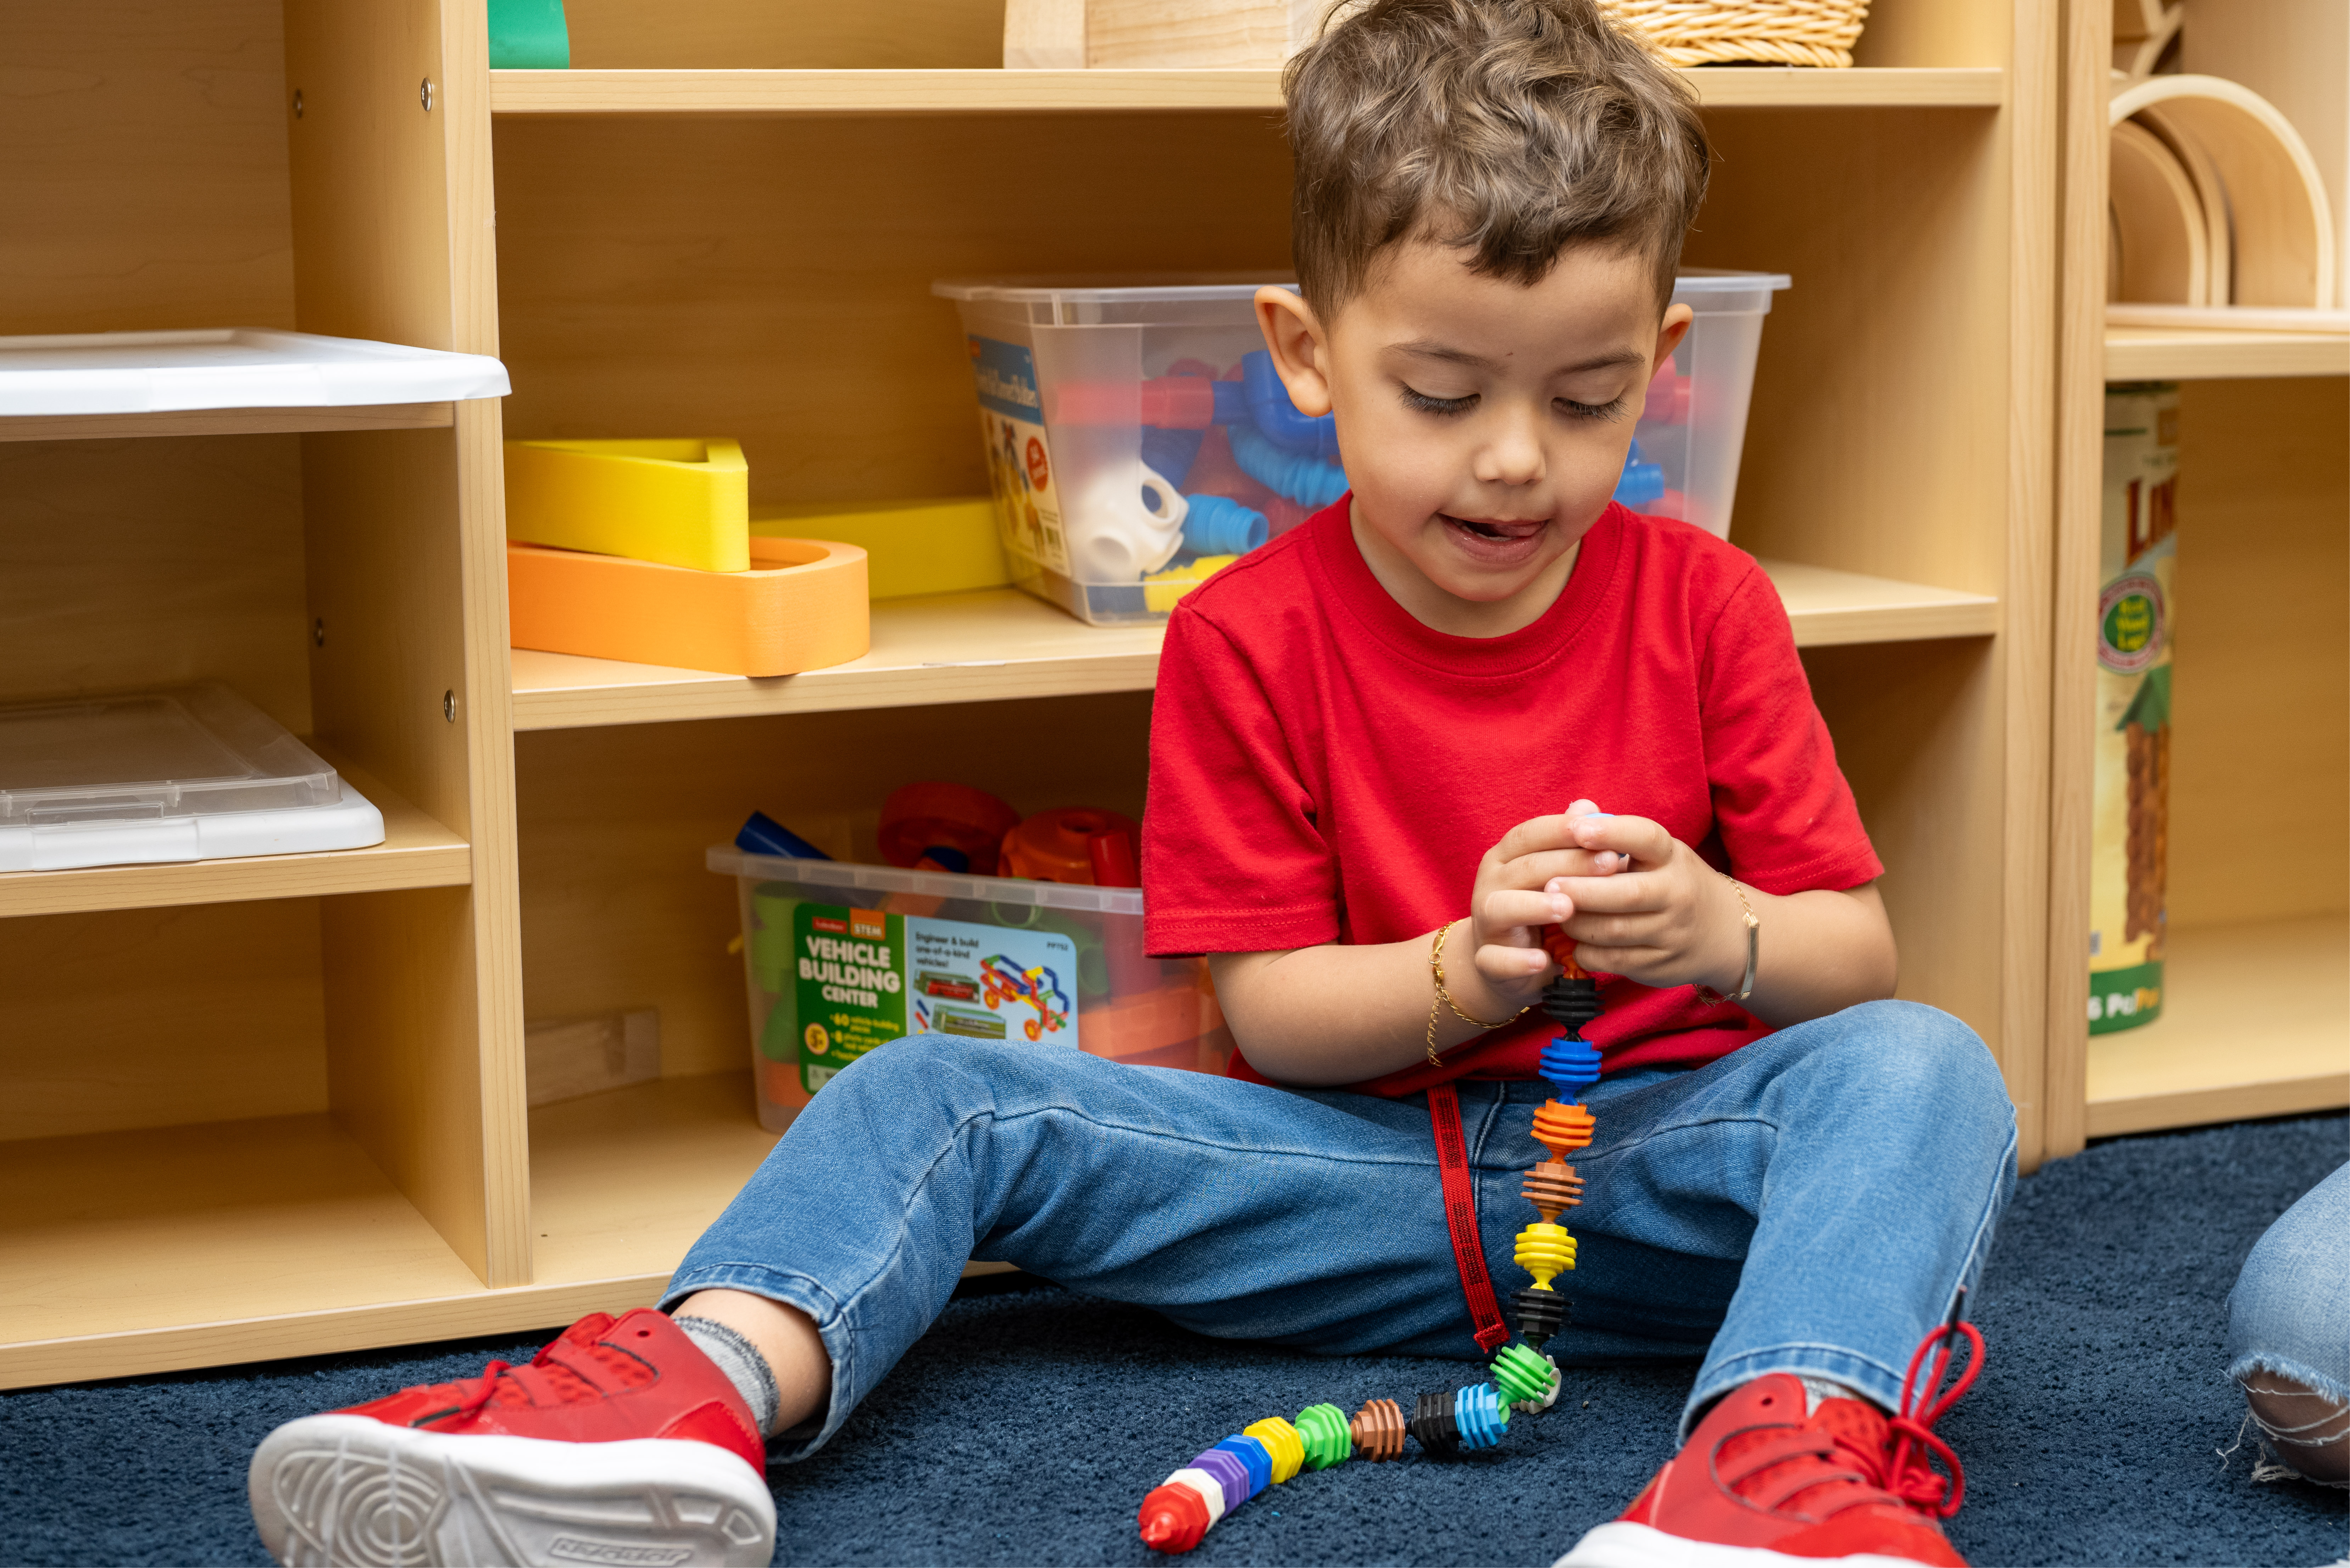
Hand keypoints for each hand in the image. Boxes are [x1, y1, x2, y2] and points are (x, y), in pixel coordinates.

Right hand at [1463, 799, 1631, 1011]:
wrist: (1505, 962)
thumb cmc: (1538, 905)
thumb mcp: (1554, 873)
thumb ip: (1569, 843)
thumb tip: (1587, 806)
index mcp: (1506, 857)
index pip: (1531, 834)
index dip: (1564, 829)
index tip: (1601, 827)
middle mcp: (1490, 884)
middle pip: (1525, 867)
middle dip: (1568, 864)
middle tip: (1611, 864)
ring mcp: (1485, 922)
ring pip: (1501, 907)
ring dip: (1534, 906)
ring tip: (1568, 908)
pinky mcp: (1487, 960)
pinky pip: (1496, 960)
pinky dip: (1517, 960)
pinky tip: (1543, 960)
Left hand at [1548, 814, 1745, 990]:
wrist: (1723, 931)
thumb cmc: (1671, 882)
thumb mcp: (1655, 853)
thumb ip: (1615, 833)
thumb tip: (1576, 809)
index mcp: (1672, 857)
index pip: (1645, 838)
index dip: (1611, 832)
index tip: (1577, 830)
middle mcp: (1677, 893)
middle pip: (1625, 893)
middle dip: (1582, 890)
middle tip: (1548, 885)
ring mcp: (1671, 932)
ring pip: (1615, 930)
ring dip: (1577, 922)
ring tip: (1555, 911)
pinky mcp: (1661, 965)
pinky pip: (1614, 960)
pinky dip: (1586, 951)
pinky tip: (1573, 940)